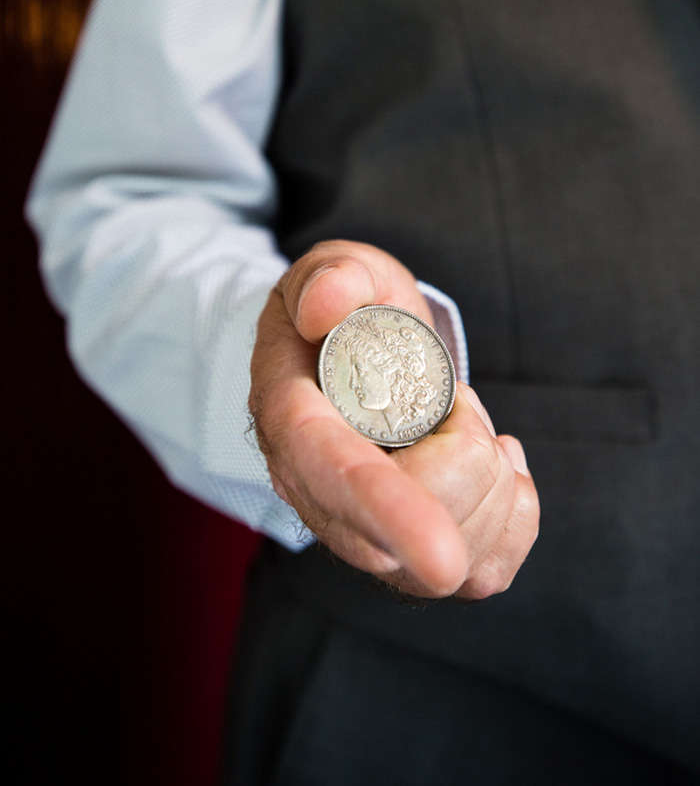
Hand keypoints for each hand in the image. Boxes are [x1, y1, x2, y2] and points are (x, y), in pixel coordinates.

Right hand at [250, 240, 539, 599]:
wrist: (351, 357)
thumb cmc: (347, 314)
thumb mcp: (337, 271)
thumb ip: (334, 277)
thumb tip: (327, 308)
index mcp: (296, 424)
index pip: (335, 476)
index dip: (387, 513)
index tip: (440, 556)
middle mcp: (321, 496)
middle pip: (421, 517)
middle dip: (468, 449)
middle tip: (453, 396)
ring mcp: (367, 537)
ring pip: (464, 552)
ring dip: (491, 472)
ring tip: (460, 422)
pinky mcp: (413, 562)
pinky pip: (490, 570)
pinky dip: (516, 513)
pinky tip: (495, 467)